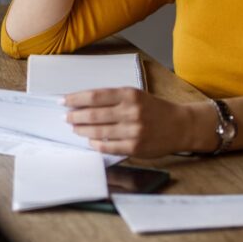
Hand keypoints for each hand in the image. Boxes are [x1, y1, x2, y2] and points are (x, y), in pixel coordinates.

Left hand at [65, 87, 185, 157]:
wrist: (180, 126)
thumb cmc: (154, 109)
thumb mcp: (135, 96)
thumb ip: (112, 99)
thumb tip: (82, 103)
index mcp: (129, 95)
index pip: (95, 96)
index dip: (75, 99)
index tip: (62, 101)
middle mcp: (131, 111)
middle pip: (93, 114)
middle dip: (75, 116)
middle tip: (66, 117)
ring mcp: (133, 130)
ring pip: (98, 131)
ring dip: (82, 130)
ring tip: (75, 128)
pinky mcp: (135, 147)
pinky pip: (108, 146)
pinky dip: (96, 144)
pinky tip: (90, 141)